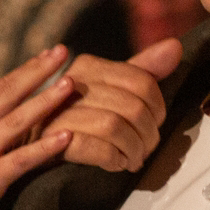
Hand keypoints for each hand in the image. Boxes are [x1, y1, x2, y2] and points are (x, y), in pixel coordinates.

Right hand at [0, 46, 83, 209]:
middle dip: (37, 71)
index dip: (26, 69)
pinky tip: (65, 138)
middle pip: (7, 94)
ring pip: (15, 121)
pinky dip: (42, 148)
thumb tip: (8, 122)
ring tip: (70, 86)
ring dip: (44, 102)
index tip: (51, 54)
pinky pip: (19, 160)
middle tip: (64, 52)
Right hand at [58, 38, 182, 171]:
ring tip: (134, 158)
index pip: (141, 81)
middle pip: (132, 107)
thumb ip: (143, 70)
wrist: (34, 146)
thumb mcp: (111, 89)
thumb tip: (174, 47)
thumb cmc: (80, 117)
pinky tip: (116, 163)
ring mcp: (57, 113)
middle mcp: (70, 84)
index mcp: (87, 66)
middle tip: (146, 147)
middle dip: (148, 134)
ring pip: (114, 127)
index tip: (155, 122)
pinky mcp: (50, 141)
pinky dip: (112, 159)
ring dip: (133, 149)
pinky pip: (93, 147)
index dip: (158, 108)